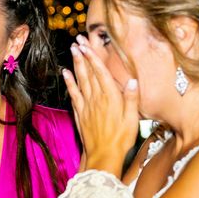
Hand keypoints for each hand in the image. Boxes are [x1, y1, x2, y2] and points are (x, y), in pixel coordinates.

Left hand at [64, 35, 138, 176]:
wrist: (103, 156)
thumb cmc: (121, 139)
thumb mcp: (132, 118)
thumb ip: (131, 98)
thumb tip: (132, 80)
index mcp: (110, 97)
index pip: (100, 72)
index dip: (93, 57)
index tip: (87, 44)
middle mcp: (96, 98)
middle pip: (88, 72)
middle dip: (83, 55)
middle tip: (77, 41)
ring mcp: (86, 105)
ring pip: (80, 80)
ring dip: (76, 64)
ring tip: (72, 51)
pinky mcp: (80, 114)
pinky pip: (73, 94)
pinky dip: (69, 82)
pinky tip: (66, 74)